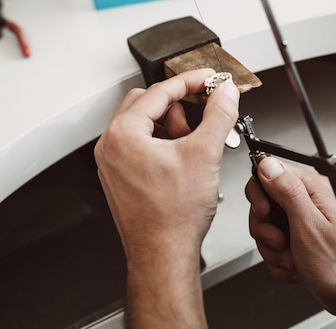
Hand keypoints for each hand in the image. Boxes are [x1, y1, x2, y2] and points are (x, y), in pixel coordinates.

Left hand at [94, 68, 238, 328]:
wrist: (164, 254)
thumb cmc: (173, 216)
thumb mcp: (205, 154)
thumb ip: (219, 115)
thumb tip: (225, 94)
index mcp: (123, 134)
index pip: (159, 91)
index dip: (190, 82)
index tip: (208, 80)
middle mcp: (111, 146)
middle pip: (147, 104)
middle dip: (178, 108)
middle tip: (200, 122)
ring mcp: (112, 163)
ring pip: (144, 125)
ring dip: (171, 127)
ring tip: (192, 148)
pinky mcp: (120, 178)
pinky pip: (140, 146)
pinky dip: (162, 145)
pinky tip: (182, 162)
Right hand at [246, 157, 335, 328]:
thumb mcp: (309, 225)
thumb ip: (287, 191)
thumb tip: (268, 165)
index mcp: (312, 189)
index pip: (269, 172)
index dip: (260, 193)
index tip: (265, 213)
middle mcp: (307, 201)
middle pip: (263, 204)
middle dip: (267, 230)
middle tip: (282, 241)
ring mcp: (302, 221)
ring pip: (266, 228)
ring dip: (274, 250)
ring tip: (294, 257)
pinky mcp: (298, 239)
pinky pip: (273, 247)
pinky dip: (280, 261)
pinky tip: (297, 265)